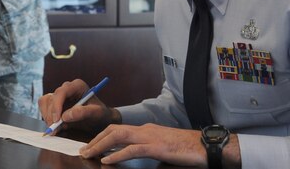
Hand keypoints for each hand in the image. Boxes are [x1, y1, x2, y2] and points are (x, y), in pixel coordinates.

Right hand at [39, 79, 119, 135]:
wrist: (99, 120)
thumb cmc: (100, 114)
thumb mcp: (96, 113)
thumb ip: (82, 113)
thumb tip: (65, 116)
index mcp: (77, 86)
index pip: (61, 92)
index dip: (56, 105)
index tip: (57, 120)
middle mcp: (67, 88)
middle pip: (51, 98)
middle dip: (51, 114)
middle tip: (55, 128)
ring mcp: (60, 96)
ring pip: (45, 102)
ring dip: (48, 116)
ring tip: (58, 128)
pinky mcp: (55, 103)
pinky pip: (44, 108)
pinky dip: (47, 118)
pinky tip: (57, 126)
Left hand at [81, 123, 237, 166]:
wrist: (205, 146)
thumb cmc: (186, 148)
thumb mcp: (162, 146)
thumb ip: (147, 147)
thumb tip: (132, 154)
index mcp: (146, 129)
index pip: (118, 129)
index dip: (102, 135)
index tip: (90, 144)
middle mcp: (145, 130)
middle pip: (113, 130)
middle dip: (95, 139)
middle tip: (83, 149)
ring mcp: (150, 137)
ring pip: (118, 136)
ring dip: (100, 145)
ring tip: (88, 154)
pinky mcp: (156, 147)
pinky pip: (132, 150)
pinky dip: (117, 155)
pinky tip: (107, 160)